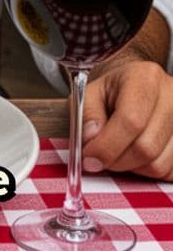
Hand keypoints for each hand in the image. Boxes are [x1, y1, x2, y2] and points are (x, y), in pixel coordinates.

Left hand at [82, 58, 172, 181]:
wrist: (136, 86)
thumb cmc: (113, 91)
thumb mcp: (90, 92)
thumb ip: (86, 115)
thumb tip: (92, 140)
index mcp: (146, 78)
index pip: (131, 120)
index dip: (107, 146)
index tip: (89, 158)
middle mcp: (172, 96)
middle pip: (145, 148)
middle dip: (116, 161)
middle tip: (99, 158)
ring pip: (158, 165)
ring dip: (132, 168)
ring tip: (119, 151)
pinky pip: (169, 172)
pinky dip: (147, 171)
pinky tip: (136, 155)